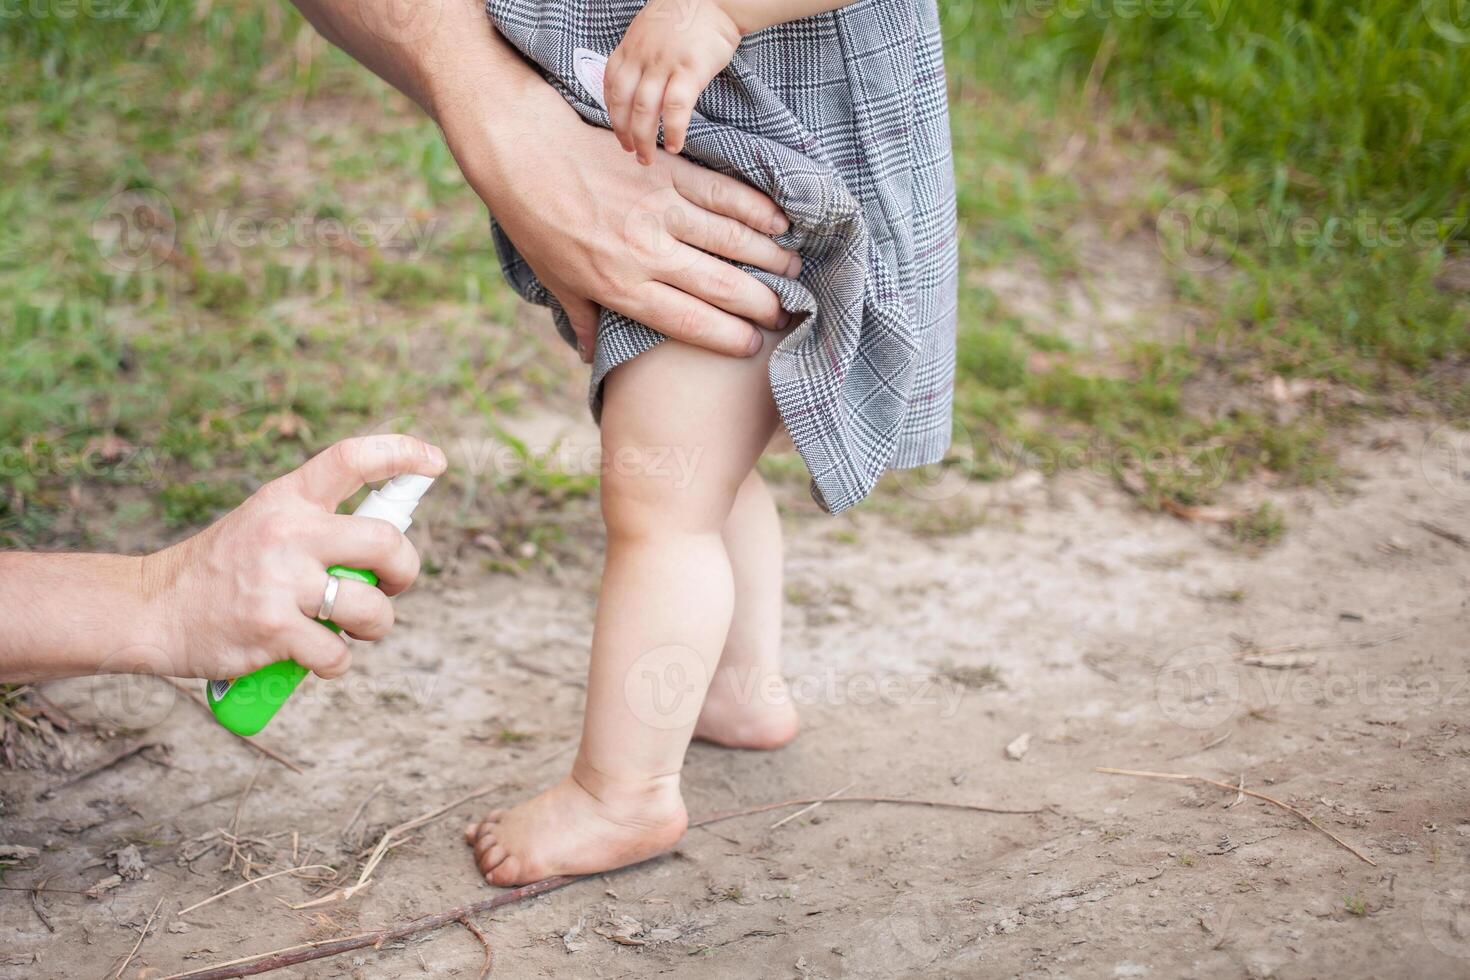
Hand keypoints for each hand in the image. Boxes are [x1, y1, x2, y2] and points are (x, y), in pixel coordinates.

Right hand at [140, 435, 446, 680]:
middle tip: (391, 584)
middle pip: (387, 542)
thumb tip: (390, 536)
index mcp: (288, 498)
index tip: (435, 461)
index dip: (403, 453)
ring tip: (350, 627)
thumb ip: (320, 523)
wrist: (153, 610)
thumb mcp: (266, 520)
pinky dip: (335, 662)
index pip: (352, 458)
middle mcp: (287, 532)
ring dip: (374, 625)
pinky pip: (338, 653)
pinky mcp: (272, 629)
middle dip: (405, 570)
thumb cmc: (224, 569)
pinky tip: (314, 654)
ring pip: (371, 607)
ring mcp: (280, 581)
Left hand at [438, 65, 798, 361]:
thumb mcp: (553, 279)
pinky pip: (720, 192)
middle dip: (759, 303)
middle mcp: (647, 252)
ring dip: (768, 256)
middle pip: (718, 284)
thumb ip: (581, 317)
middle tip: (785, 313)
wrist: (523, 151)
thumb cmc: (534, 220)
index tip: (753, 346)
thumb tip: (590, 357)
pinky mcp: (666, 171)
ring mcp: (660, 209)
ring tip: (793, 270)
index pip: (687, 320)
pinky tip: (778, 221)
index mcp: (620, 286)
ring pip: (729, 238)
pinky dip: (753, 207)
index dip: (727, 336)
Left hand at [605, 0, 742, 161]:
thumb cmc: (687, 16)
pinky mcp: (689, 70)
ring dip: (643, 139)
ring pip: (644, 110)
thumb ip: (640, 55)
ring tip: (647, 158)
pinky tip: (674, 145)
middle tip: (631, 152)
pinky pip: (675, 107)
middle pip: (623, 103)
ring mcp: (664, 64)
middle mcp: (642, 57)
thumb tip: (638, 82)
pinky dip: (672, 130)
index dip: (612, 114)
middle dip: (624, 133)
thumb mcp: (651, 30)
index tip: (619, 131)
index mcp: (630, 48)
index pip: (610, 86)